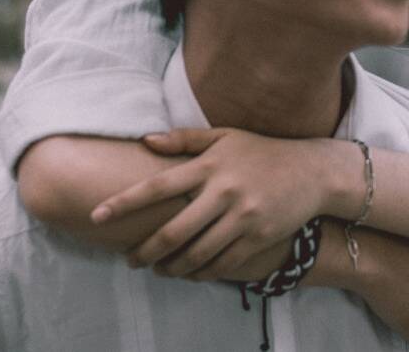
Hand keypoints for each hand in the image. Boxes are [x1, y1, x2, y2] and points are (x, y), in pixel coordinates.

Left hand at [90, 128, 348, 278]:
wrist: (312, 171)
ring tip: (159, 270)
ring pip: (196, 253)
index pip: (158, 185)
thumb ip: (184, 140)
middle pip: (174, 230)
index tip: (97, 214)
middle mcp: (224, 191)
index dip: (125, 202)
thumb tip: (144, 141)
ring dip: (171, 267)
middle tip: (130, 260)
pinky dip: (201, 272)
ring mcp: (243, 216)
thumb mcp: (226, 136)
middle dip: (146, 250)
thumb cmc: (262, 152)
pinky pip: (222, 263)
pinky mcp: (258, 237)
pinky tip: (190, 273)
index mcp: (210, 165)